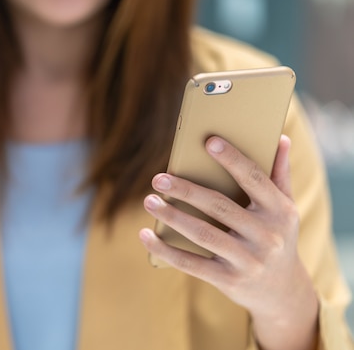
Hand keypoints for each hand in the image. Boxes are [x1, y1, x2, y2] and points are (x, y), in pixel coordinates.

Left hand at [139, 136, 317, 349]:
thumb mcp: (286, 209)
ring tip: (149, 201)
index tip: (208, 141)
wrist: (283, 293)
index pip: (254, 179)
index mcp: (280, 211)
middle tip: (159, 179)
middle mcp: (267, 236)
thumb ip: (280, 174)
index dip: (232, 159)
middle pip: (219, 206)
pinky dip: (165, 249)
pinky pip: (191, 264)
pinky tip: (145, 235)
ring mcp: (248, 261)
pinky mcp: (229, 281)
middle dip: (186, 190)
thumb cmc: (276, 238)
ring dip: (171, 216)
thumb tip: (281, 138)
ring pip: (202, 234)